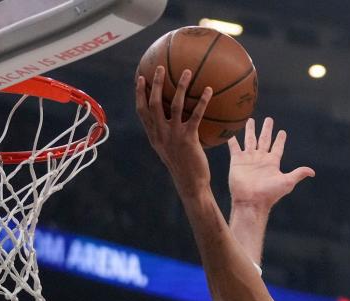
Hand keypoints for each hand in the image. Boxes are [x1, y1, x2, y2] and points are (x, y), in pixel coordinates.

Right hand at [135, 67, 212, 197]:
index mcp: (154, 135)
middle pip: (154, 103)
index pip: (142, 111)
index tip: (140, 78)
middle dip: (156, 84)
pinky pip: (196, 115)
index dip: (139, 93)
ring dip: (181, 87)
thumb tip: (174, 120)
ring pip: (174, 105)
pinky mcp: (189, 139)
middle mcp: (161, 134)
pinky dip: (202, 101)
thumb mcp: (170, 150)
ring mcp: (174, 136)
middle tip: (160, 68)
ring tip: (188, 72)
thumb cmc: (183, 166)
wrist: (190, 183)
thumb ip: (168, 134)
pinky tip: (209, 90)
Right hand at [228, 117, 313, 212]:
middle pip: (264, 140)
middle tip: (269, 119)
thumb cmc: (269, 193)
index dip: (280, 140)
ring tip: (250, 120)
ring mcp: (248, 159)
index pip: (277, 147)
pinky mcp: (237, 161)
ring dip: (250, 130)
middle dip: (267, 129)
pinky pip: (234, 147)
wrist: (251, 201)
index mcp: (272, 162)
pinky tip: (230, 131)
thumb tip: (312, 172)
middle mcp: (260, 159)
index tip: (282, 132)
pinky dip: (232, 139)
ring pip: (250, 140)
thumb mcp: (287, 182)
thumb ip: (298, 174)